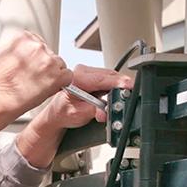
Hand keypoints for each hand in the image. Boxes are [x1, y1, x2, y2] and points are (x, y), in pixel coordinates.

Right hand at [0, 31, 72, 113]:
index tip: (32, 66)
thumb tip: (23, 47)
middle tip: (34, 78)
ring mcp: (48, 61)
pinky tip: (49, 87)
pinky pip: (68, 76)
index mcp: (24, 38)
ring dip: (53, 74)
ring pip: (60, 64)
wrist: (1, 99)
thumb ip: (15, 46)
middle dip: (45, 65)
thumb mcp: (0, 54)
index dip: (36, 57)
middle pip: (50, 54)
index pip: (39, 43)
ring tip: (39, 84)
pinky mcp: (57, 76)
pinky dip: (62, 83)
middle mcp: (38, 47)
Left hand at [15, 65, 131, 167]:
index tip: (129, 86)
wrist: (58, 114)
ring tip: (116, 100)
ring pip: (112, 77)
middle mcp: (82, 71)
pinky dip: (114, 88)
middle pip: (110, 75)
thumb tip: (104, 111)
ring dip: (117, 88)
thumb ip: (93, 112)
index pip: (102, 79)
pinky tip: (111, 96)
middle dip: (120, 87)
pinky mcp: (94, 76)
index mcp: (76, 78)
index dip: (118, 83)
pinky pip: (110, 79)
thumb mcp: (78, 114)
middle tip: (126, 98)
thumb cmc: (63, 113)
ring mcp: (89, 72)